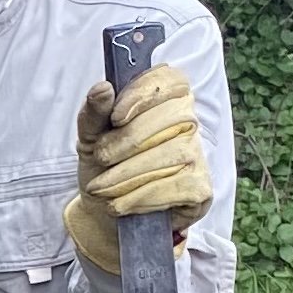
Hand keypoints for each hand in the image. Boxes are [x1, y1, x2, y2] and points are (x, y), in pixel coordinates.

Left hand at [61, 64, 211, 274]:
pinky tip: (122, 204)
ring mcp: (199, 155)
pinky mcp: (202, 188)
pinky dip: (142, 197)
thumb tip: (103, 87)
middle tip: (100, 159)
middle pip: (170, 118)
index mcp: (165, 99)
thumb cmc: (103, 166)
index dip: (145, 94)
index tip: (116, 116)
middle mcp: (189, 122)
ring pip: (171, 155)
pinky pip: (177, 187)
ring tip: (103, 187)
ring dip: (127, 175)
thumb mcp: (91, 137)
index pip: (170, 81)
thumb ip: (94, 112)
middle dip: (127, 142)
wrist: (104, 212)